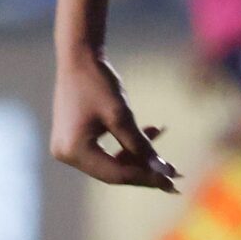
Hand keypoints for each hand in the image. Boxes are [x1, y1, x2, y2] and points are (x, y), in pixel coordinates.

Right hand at [51, 51, 180, 190]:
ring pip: (111, 162)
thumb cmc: (98, 83)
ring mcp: (68, 148)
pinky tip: (152, 131)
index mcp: (73, 150)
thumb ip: (140, 145)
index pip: (115, 174)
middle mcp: (66, 154)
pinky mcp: (75, 140)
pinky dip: (127, 144)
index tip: (172, 182)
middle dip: (144, 170)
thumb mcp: (121, 115)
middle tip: (174, 174)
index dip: (146, 178)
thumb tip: (162, 171)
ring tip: (164, 146)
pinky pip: (105, 150)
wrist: (79, 57)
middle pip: (113, 172)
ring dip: (139, 155)